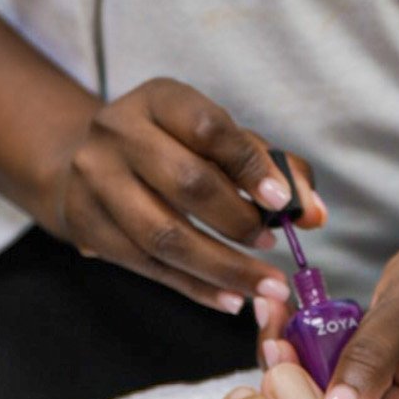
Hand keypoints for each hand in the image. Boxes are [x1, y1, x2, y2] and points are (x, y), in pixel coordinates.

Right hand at [44, 76, 322, 313]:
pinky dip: (195, 288)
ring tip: (264, 285)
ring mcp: (95, 181)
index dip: (249, 166)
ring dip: (222, 267)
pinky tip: (231, 299)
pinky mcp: (87, 227)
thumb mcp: (213, 137)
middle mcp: (118, 133)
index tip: (282, 202)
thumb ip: (268, 166)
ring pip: (164, 236)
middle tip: (272, 245)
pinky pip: (148, 267)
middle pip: (185, 183)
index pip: (207, 128)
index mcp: (158, 99)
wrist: (84, 161)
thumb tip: (314, 213)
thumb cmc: (168, 145)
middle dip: (238, 221)